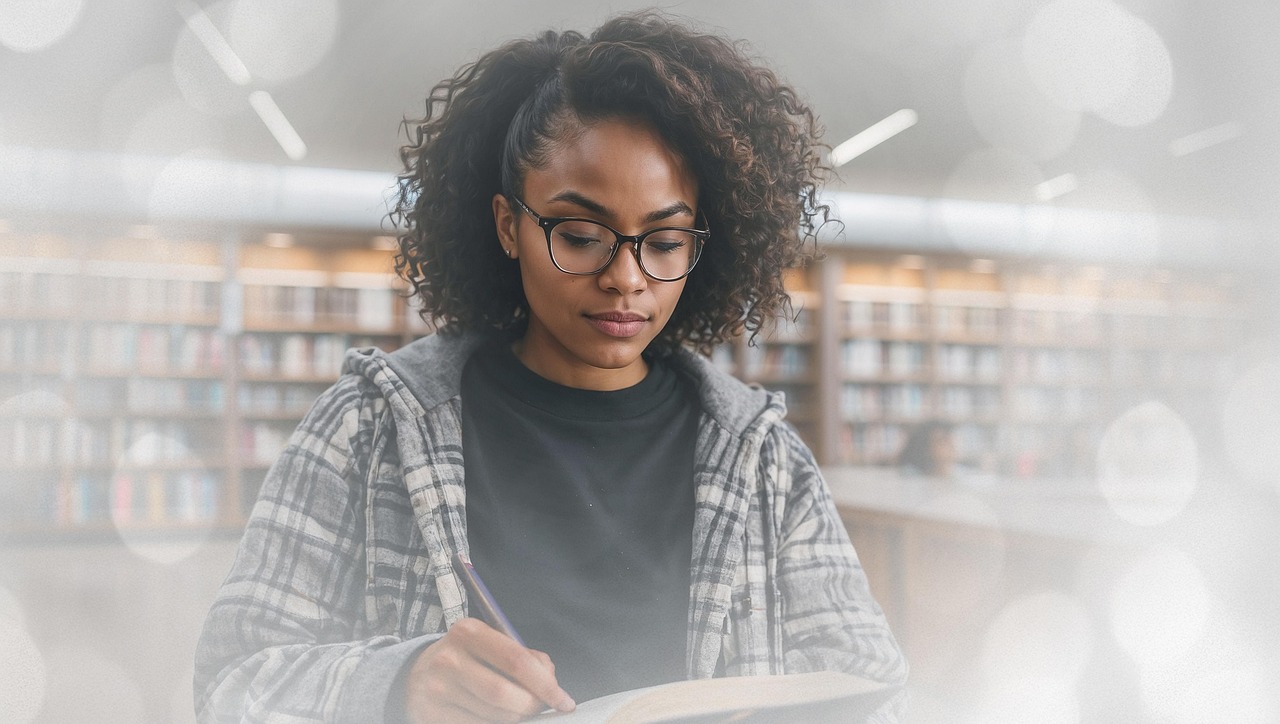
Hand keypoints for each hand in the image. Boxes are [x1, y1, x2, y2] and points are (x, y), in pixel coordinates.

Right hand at [405, 617, 575, 722]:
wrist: (417, 674)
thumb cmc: (466, 658)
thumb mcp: (491, 644)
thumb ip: (526, 657)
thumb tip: (551, 682)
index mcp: (469, 632)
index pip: (516, 661)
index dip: (546, 685)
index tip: (564, 701)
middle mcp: (449, 658)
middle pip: (505, 694)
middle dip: (532, 706)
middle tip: (540, 707)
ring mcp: (438, 689)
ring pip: (494, 716)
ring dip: (516, 719)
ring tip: (519, 711)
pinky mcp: (432, 714)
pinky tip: (499, 719)